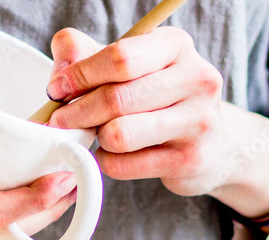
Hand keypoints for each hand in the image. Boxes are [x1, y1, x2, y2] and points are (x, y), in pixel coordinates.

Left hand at [46, 28, 268, 219]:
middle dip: (78, 111)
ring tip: (95, 136)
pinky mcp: (188, 160)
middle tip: (60, 121)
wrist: (212, 145)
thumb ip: (91, 56)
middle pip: (116, 97)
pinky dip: (107, 163)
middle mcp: (195, 78)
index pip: (120, 57)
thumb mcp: (132, 69)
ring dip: (95, 138)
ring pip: (119, 134)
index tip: (56, 89)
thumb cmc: (161, 102)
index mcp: (177, 46)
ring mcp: (197, 122)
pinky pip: (125, 165)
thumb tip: (60, 63)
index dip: (79, 75)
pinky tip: (111, 156)